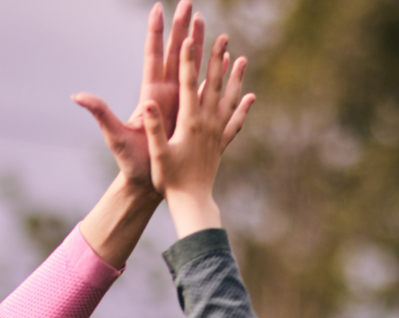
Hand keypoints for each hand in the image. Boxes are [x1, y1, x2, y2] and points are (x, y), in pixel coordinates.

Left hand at [74, 1, 201, 194]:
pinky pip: (205, 88)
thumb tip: (76, 95)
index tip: (159, 8)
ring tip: (206, 21)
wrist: (146, 184)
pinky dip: (214, 72)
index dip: (156, 33)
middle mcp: (165, 95)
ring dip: (198, 44)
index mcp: (150, 95)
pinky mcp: (190, 115)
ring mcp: (179, 104)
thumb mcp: (114, 135)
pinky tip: (224, 58)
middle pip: (175, 54)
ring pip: (191, 67)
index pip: (153, 57)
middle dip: (181, 28)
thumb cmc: (129, 162)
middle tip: (189, 2)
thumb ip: (99, 112)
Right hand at [143, 33, 255, 236]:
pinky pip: (235, 122)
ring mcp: (217, 133)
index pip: (190, 84)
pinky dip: (243, 108)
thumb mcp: (158, 154)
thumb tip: (148, 102)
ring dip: (235, 77)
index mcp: (190, 122)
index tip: (188, 38)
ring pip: (229, 98)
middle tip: (222, 36)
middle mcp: (207, 123)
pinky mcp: (221, 144)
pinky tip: (250, 97)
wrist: (192, 202)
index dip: (188, 60)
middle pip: (214, 84)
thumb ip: (155, 127)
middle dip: (216, 58)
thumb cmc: (170, 180)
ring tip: (241, 58)